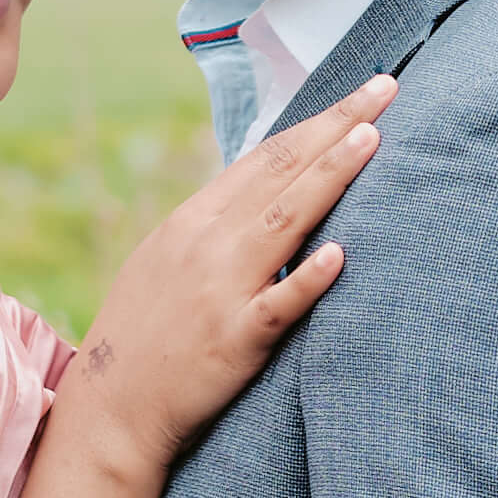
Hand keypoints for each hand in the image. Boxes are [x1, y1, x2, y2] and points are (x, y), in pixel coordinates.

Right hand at [61, 74, 396, 473]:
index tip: (361, 96)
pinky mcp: (234, 340)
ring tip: (372, 138)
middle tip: (385, 89)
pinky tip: (340, 254)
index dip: (317, 123)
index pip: (265, 158)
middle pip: (281, 172)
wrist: (112, 408)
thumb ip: (217, 228)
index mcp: (193, 221)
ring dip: (330, 176)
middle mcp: (207, 244)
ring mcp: (220, 290)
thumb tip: (269, 194)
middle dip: (337, 126)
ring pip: (284, 221)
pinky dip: (307, 278)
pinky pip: (277, 304)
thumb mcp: (169, 263)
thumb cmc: (147, 336)